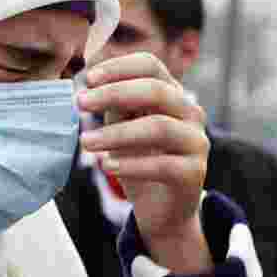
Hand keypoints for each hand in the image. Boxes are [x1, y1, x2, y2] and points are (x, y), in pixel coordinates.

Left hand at [78, 52, 212, 273]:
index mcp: (172, 95)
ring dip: (116, 133)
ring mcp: (196, 142)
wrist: (163, 210)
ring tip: (86, 142)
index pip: (151, 66)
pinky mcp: (194, 173)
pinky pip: (164, 165)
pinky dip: (132, 165)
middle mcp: (190, 113)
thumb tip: (88, 74)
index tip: (87, 79)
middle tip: (80, 103)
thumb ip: (112, 104)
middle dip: (114, 93)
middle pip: (156, 90)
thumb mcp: (122, 128)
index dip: (119, 68)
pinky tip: (106, 166)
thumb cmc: (140, 162)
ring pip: (159, 127)